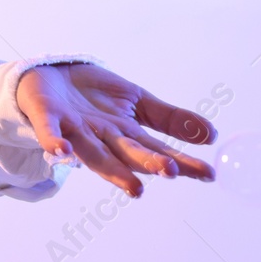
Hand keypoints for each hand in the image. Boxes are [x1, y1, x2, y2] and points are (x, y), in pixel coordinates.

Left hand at [15, 62, 216, 196]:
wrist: (49, 74)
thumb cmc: (94, 95)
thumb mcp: (137, 100)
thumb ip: (170, 119)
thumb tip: (212, 135)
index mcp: (125, 134)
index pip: (157, 150)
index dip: (182, 162)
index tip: (209, 174)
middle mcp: (102, 138)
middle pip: (127, 154)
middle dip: (147, 164)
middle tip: (170, 172)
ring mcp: (74, 130)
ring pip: (94, 154)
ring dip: (112, 169)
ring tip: (134, 187)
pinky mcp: (48, 118)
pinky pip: (49, 133)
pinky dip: (55, 143)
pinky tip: (65, 150)